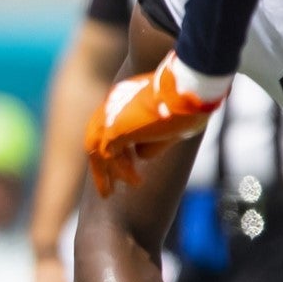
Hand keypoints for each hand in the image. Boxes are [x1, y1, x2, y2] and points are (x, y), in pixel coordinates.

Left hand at [87, 54, 228, 195]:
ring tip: (110, 194)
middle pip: (96, 139)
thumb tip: (140, 156)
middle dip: (100, 165)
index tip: (126, 162)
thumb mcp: (168, 123)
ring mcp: (110, 117)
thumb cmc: (186, 102)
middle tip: (107, 185)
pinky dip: (121, 171)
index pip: (108, 126)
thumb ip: (152, 139)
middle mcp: (111, 106)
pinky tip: (134, 182)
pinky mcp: (114, 129)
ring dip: (105, 174)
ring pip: (98, 151)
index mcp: (123, 98)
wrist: (186, 88)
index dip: (114, 147)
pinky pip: (109, 157)